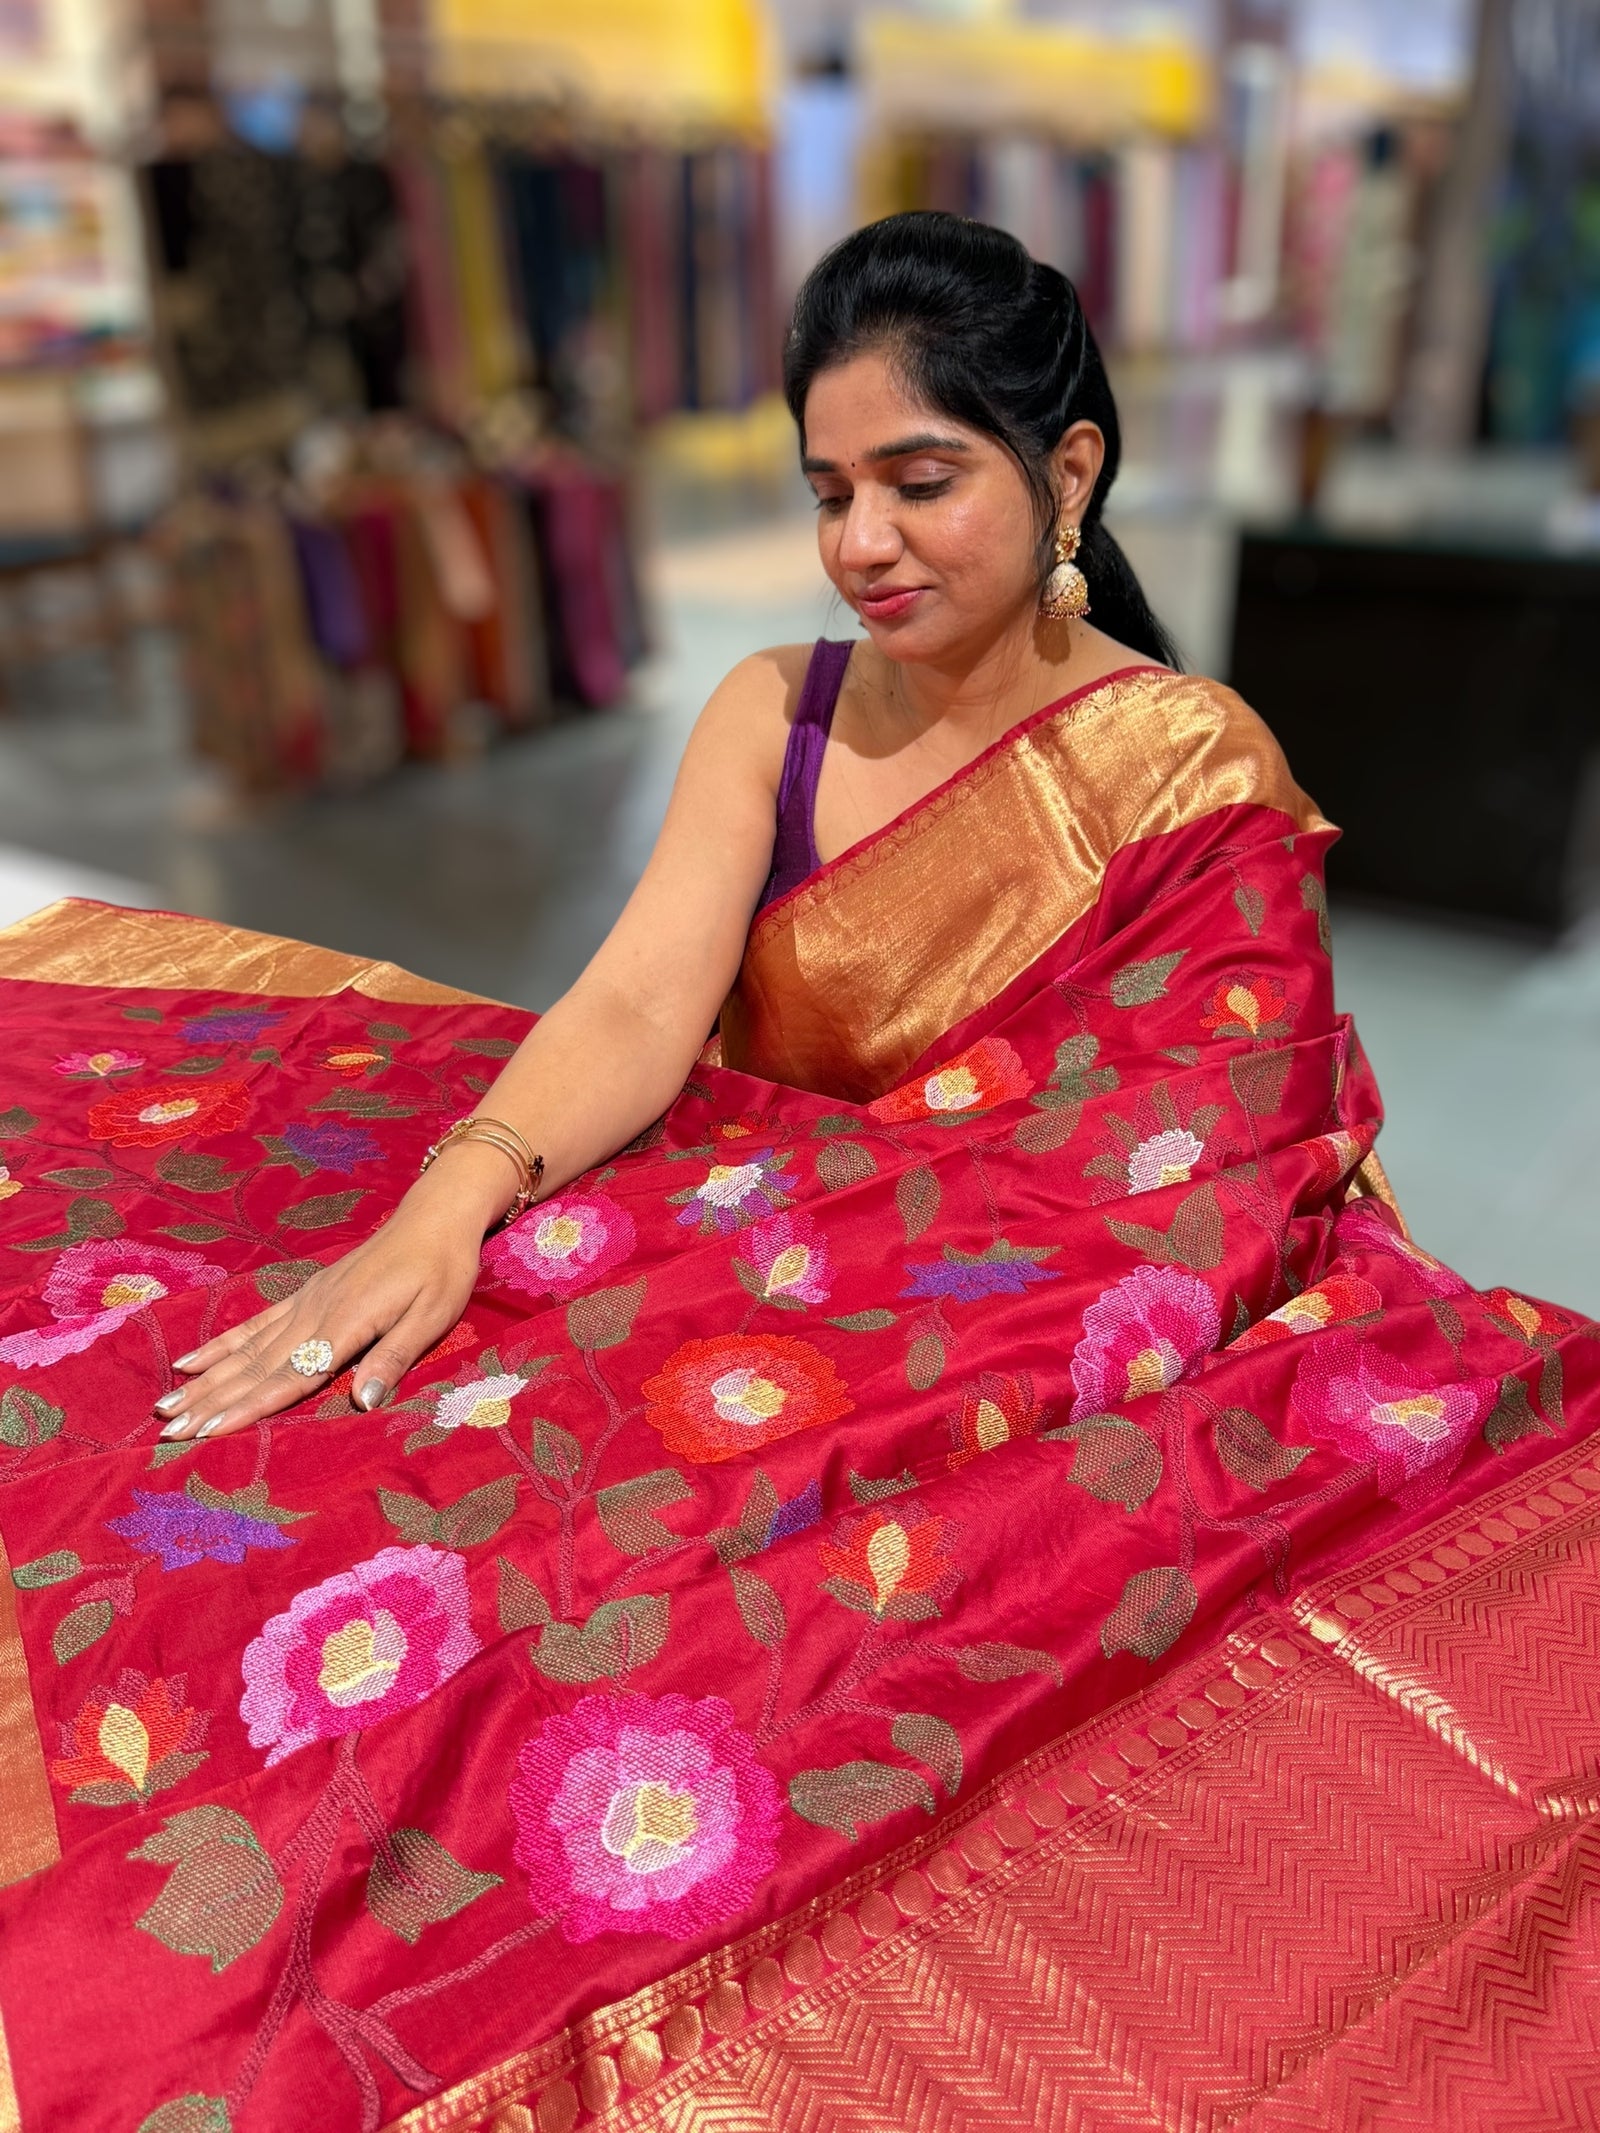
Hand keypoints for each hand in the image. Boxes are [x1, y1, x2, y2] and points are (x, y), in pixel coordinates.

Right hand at [152, 1157, 504, 1441]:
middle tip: (167, 1431)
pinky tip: (191, 1363)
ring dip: (205, 1381)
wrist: (433, 1217)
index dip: (249, 1407)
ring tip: (165, 1406)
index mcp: (346, 1323)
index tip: (209, 1431)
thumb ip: (394, 1357)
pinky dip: (221, 1346)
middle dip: (210, 1401)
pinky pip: (255, 1325)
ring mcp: (305, 1303)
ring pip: (246, 1349)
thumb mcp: (434, 1316)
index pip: (290, 1375)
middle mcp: (315, 1313)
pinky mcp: (305, 1296)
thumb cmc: (442, 1270)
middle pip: (255, 1367)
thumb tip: (363, 1403)